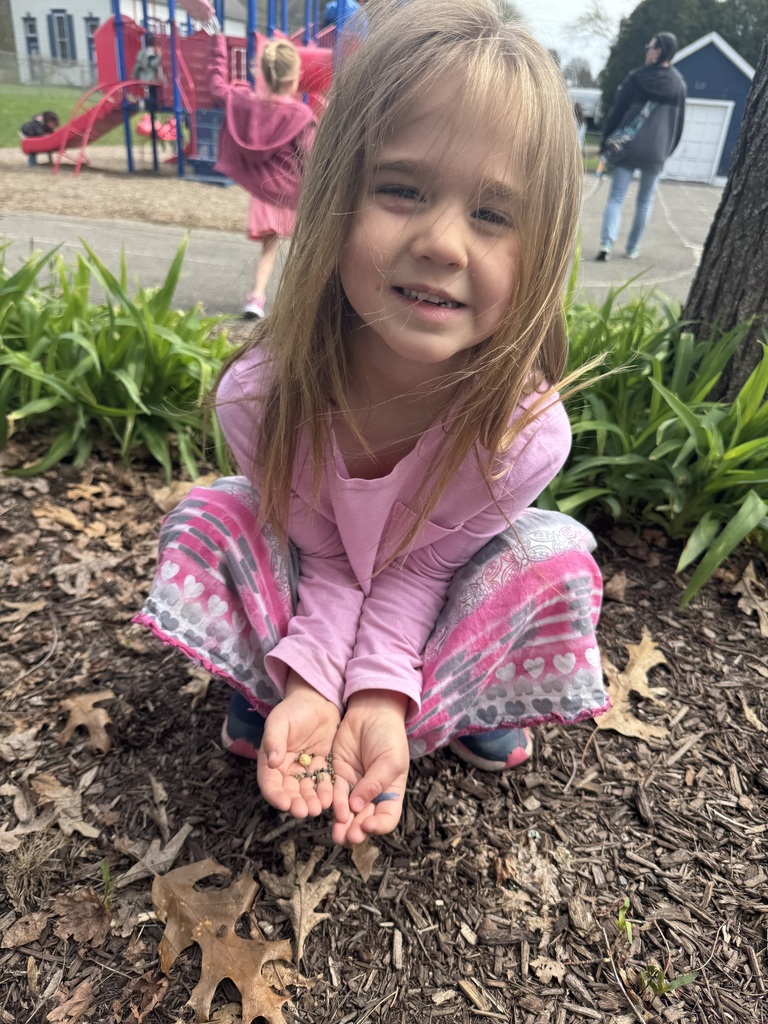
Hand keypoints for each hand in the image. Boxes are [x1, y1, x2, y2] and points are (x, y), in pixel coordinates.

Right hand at [257, 672, 339, 818]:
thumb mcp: (279, 721)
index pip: (270, 784)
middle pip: (290, 792)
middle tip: (305, 811)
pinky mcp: (323, 766)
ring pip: (308, 790)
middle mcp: (288, 770)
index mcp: (271, 761)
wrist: (317, 700)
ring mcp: (306, 769)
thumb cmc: (293, 709)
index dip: (276, 796)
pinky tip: (332, 798)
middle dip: (296, 803)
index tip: (284, 804)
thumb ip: (274, 740)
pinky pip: (325, 782)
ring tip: (319, 808)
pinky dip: (327, 791)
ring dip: (312, 801)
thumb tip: (272, 761)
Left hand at [330, 690, 409, 845]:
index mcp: (391, 792)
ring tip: (337, 833)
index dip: (379, 826)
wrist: (371, 711)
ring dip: (343, 823)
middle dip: (357, 829)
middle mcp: (372, 793)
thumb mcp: (389, 759)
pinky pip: (335, 793)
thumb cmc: (388, 735)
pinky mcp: (338, 775)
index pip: (387, 817)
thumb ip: (375, 783)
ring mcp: (355, 785)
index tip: (368, 825)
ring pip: (348, 811)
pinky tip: (330, 810)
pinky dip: (333, 804)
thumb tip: (358, 806)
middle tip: (348, 836)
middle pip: (365, 818)